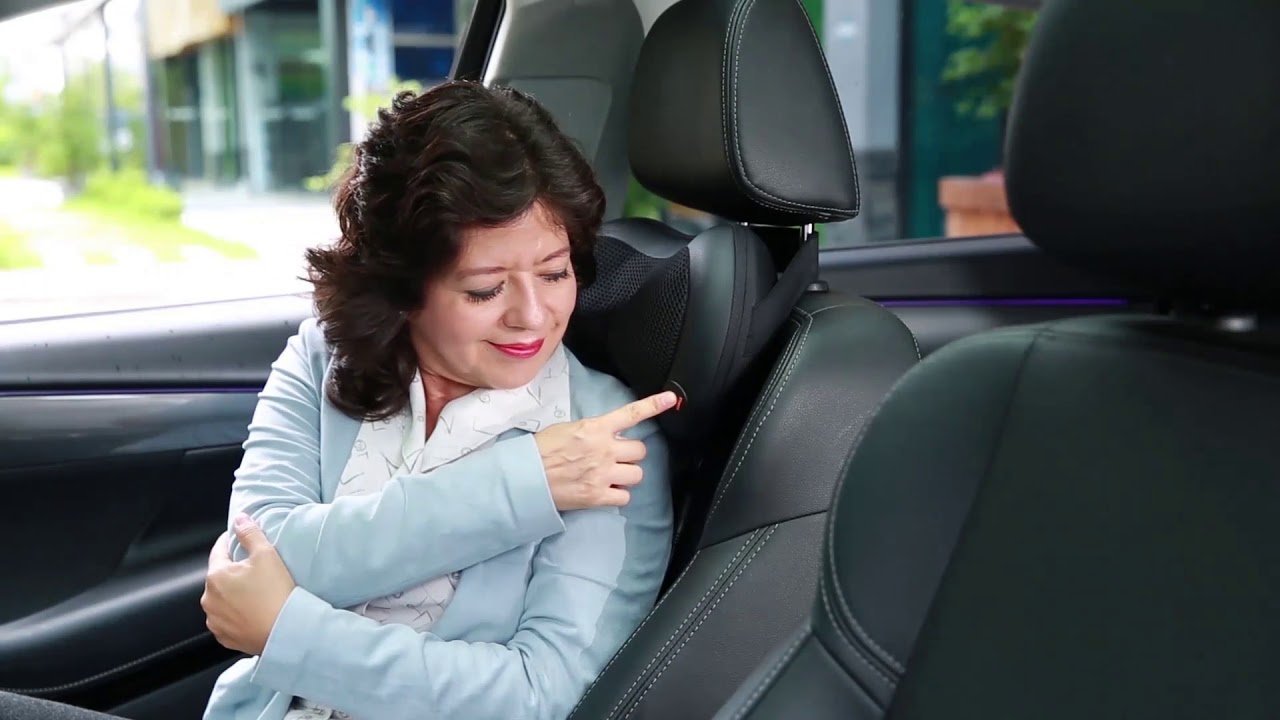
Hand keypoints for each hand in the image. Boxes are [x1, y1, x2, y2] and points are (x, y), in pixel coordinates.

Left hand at [202, 513, 296, 655]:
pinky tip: (253, 611)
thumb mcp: (266, 554)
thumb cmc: (275, 592)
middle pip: (220, 576)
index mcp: (216, 576)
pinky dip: (236, 613)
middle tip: (256, 570)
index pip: (219, 550)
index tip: (240, 539)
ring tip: (256, 593)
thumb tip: (239, 519)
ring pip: (221, 598)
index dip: (231, 541)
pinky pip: (226, 618)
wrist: (285, 630)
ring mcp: (215, 619)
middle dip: (234, 571)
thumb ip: (250, 533)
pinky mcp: (224, 635)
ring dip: (233, 593)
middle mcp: (209, 599)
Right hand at [534, 391, 676, 510]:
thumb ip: (591, 431)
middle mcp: (604, 449)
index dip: (653, 405)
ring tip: (610, 475)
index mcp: (595, 429)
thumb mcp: (566, 429)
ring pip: (637, 474)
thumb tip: (605, 434)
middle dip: (630, 455)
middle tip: (616, 458)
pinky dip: (618, 495)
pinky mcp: (598, 495)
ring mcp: (603, 473)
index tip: (670, 399)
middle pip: (640, 451)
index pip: (631, 414)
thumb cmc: (540, 451)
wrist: (525, 477)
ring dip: (627, 475)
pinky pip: (625, 496)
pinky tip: (605, 491)